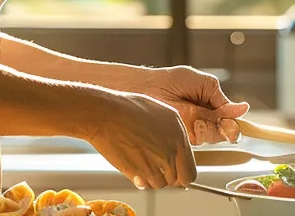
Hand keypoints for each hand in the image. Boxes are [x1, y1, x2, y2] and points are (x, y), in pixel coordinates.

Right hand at [83, 91, 197, 189]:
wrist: (104, 114)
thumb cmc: (125, 109)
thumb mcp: (158, 113)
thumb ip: (170, 133)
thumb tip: (174, 150)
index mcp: (179, 133)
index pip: (190, 169)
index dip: (182, 174)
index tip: (175, 174)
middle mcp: (172, 148)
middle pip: (179, 180)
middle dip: (169, 179)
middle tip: (157, 172)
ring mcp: (157, 161)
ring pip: (161, 184)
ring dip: (152, 179)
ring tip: (141, 165)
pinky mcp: (141, 170)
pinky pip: (146, 185)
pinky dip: (141, 181)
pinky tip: (134, 168)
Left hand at [130, 66, 249, 144]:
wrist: (145, 87)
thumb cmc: (170, 81)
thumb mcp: (202, 84)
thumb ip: (220, 99)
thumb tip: (244, 108)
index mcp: (211, 104)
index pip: (230, 119)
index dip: (233, 123)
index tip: (232, 123)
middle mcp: (204, 119)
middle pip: (224, 132)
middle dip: (222, 128)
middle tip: (213, 120)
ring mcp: (193, 129)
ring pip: (211, 137)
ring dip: (208, 130)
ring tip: (196, 119)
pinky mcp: (182, 136)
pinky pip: (197, 140)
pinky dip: (197, 133)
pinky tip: (190, 124)